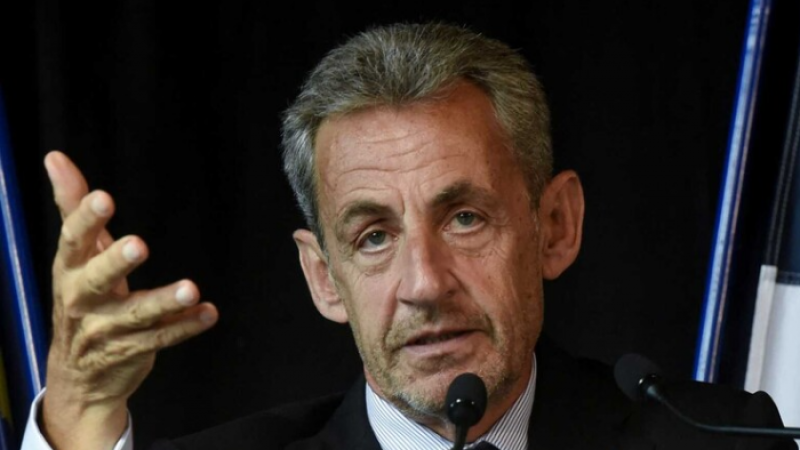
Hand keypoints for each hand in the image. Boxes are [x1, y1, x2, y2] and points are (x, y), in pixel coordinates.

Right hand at [40, 151, 217, 449]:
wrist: (78, 376)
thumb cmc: (81, 300)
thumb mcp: (75, 256)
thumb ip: (73, 207)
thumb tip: (55, 157)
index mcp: (69, 271)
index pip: (73, 242)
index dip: (86, 220)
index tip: (104, 198)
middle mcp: (82, 301)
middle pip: (96, 281)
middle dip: (116, 263)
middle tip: (139, 244)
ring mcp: (105, 331)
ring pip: (135, 315)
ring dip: (164, 301)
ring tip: (191, 289)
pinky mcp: (131, 352)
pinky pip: (160, 339)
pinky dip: (186, 327)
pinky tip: (208, 313)